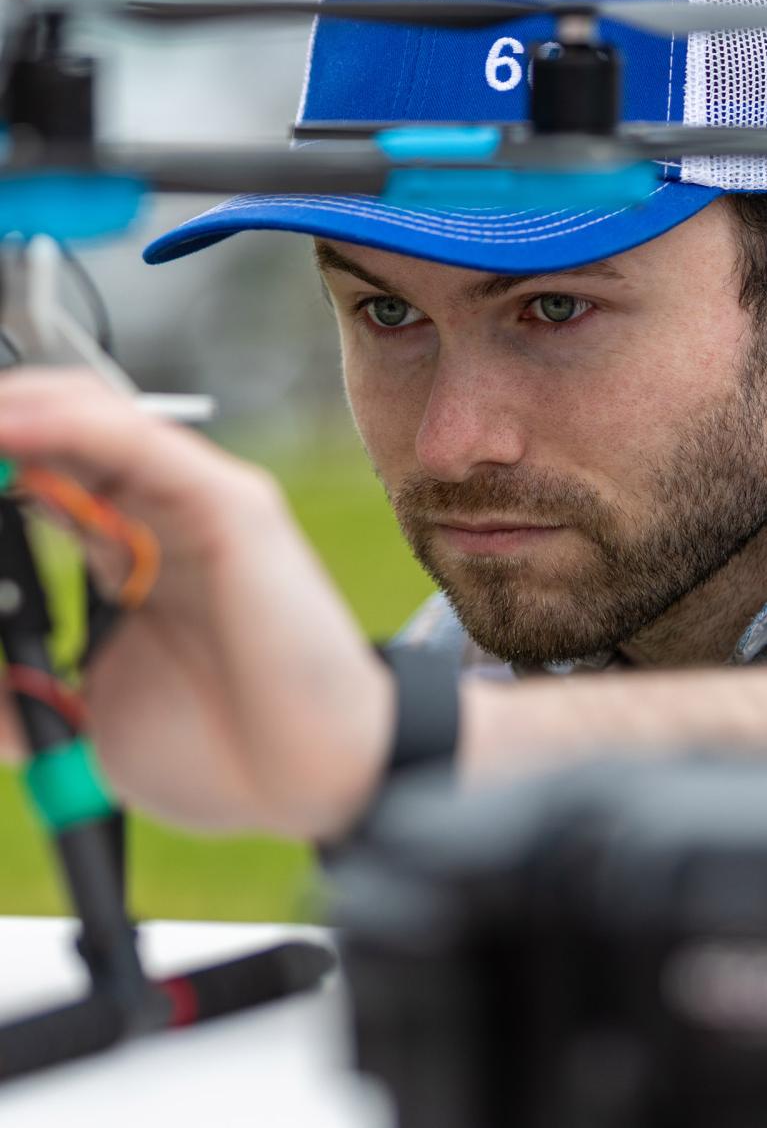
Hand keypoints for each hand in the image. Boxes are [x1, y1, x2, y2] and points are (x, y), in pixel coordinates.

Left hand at [0, 368, 393, 838]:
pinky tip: (3, 425)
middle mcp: (159, 515)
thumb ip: (15, 693)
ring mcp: (197, 502)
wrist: (307, 785)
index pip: (36, 478)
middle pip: (57, 434)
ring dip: (11, 411)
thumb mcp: (80, 722)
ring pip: (91, 416)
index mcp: (121, 557)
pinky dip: (62, 423)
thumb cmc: (221, 756)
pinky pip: (136, 442)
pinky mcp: (232, 503)